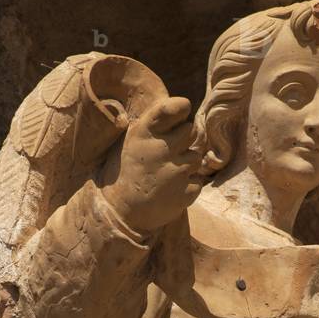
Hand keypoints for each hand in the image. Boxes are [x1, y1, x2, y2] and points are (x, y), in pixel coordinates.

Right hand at [100, 96, 202, 234]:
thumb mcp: (130, 141)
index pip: (171, 108)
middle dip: (183, 140)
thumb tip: (180, 105)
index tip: (183, 108)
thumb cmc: (126, 172)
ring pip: (196, 156)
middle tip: (167, 153)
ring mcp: (175, 172)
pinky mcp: (186, 192)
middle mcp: (161, 149)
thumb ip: (153, 125)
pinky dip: (189, 185)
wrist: (121, 212)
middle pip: (190, 131)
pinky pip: (198, 180)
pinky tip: (171, 190)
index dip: (181, 107)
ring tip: (167, 174)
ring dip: (186, 163)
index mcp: (144, 133)